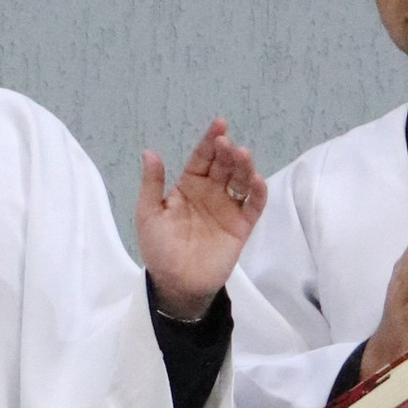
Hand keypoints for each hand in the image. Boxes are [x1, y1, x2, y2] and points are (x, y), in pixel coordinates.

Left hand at [136, 120, 264, 320]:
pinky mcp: (241, 226)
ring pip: (241, 180)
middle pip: (224, 165)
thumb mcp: (149, 213)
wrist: (175, 283)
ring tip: (242, 155)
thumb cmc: (159, 248)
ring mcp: (228, 208)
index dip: (210, 141)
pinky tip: (256, 181)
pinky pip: (253, 206)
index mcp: (189, 185)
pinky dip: (258, 192)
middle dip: (227, 151)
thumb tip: (149, 151)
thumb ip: (152, 184)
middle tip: (227, 143)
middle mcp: (211, 192)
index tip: (219, 124)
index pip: (202, 157)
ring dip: (244, 166)